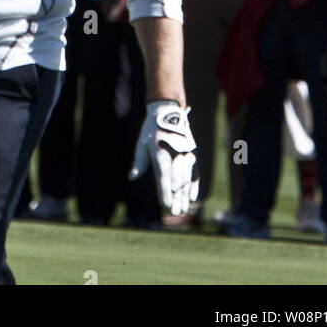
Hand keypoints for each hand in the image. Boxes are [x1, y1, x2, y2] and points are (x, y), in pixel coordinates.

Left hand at [129, 100, 197, 216]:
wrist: (168, 112)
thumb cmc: (151, 130)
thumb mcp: (142, 143)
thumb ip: (139, 161)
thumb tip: (132, 177)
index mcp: (160, 151)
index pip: (163, 176)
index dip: (164, 191)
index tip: (164, 205)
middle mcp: (175, 153)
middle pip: (176, 181)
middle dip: (175, 198)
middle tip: (174, 214)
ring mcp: (186, 154)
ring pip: (186, 179)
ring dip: (184, 196)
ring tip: (183, 210)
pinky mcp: (192, 153)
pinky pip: (194, 172)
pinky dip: (194, 185)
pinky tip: (192, 197)